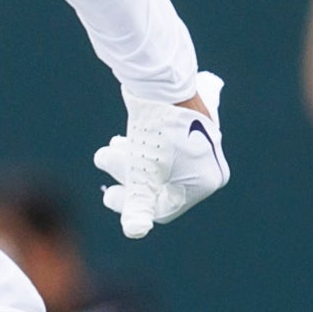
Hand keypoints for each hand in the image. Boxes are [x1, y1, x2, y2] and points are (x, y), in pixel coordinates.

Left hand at [93, 72, 228, 238]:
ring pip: (157, 164)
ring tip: (107, 148)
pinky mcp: (187, 127)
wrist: (162, 79)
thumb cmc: (156, 130)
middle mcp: (209, 164)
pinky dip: (140, 147)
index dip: (132, 203)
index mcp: (208, 180)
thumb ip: (138, 203)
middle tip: (104, 160)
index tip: (108, 196)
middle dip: (127, 175)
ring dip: (128, 160)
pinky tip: (119, 140)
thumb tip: (135, 232)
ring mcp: (199, 144)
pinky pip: (161, 148)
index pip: (166, 206)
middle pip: (159, 184)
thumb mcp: (142, 172)